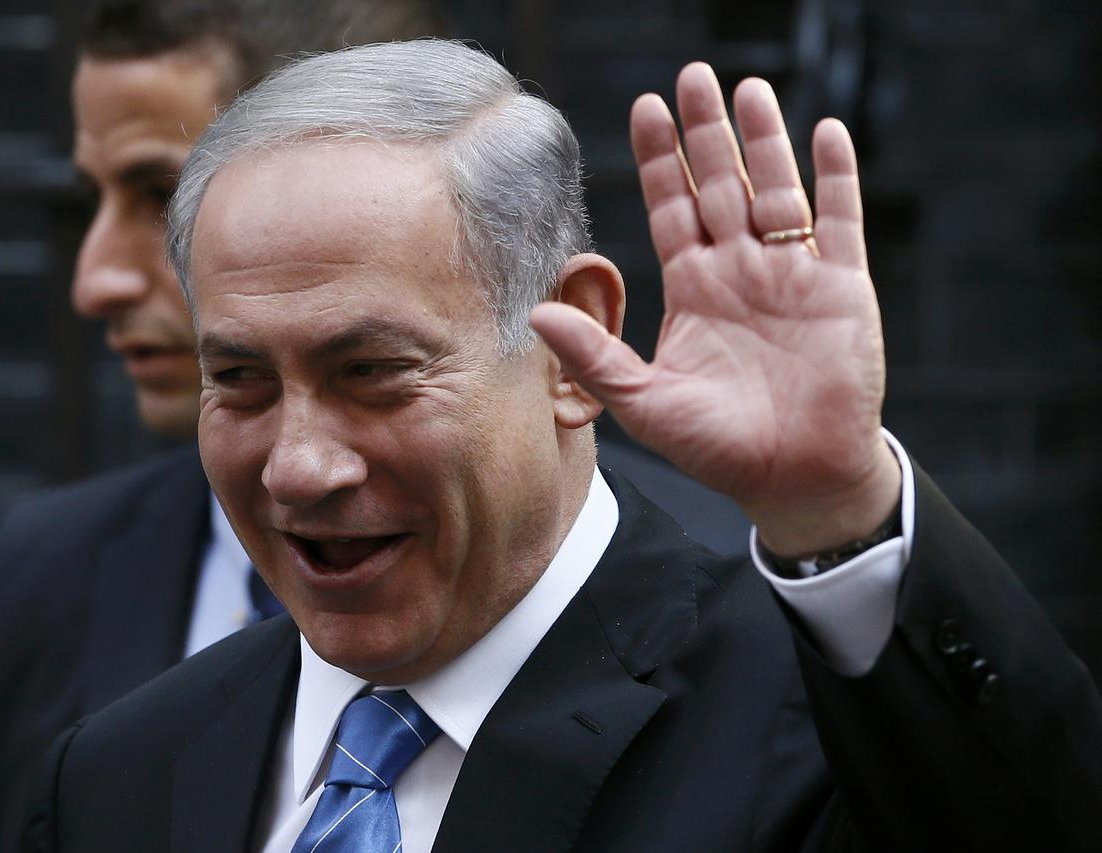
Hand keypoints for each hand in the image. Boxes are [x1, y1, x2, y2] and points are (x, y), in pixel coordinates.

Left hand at [531, 63, 900, 554]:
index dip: (658, 160)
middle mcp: (740, 271)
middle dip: (704, 133)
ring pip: (776, 189)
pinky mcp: (842, 288)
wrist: (794, 478)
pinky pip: (839, 220)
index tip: (644, 109)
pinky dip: (834, 178)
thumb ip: (594, 356)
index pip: (670, 208)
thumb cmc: (718, 447)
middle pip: (719, 184)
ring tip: (748, 89)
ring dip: (764, 140)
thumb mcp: (644, 402)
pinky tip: (824, 134)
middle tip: (692, 77)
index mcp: (694, 288)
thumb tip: (536, 314)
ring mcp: (792, 275)